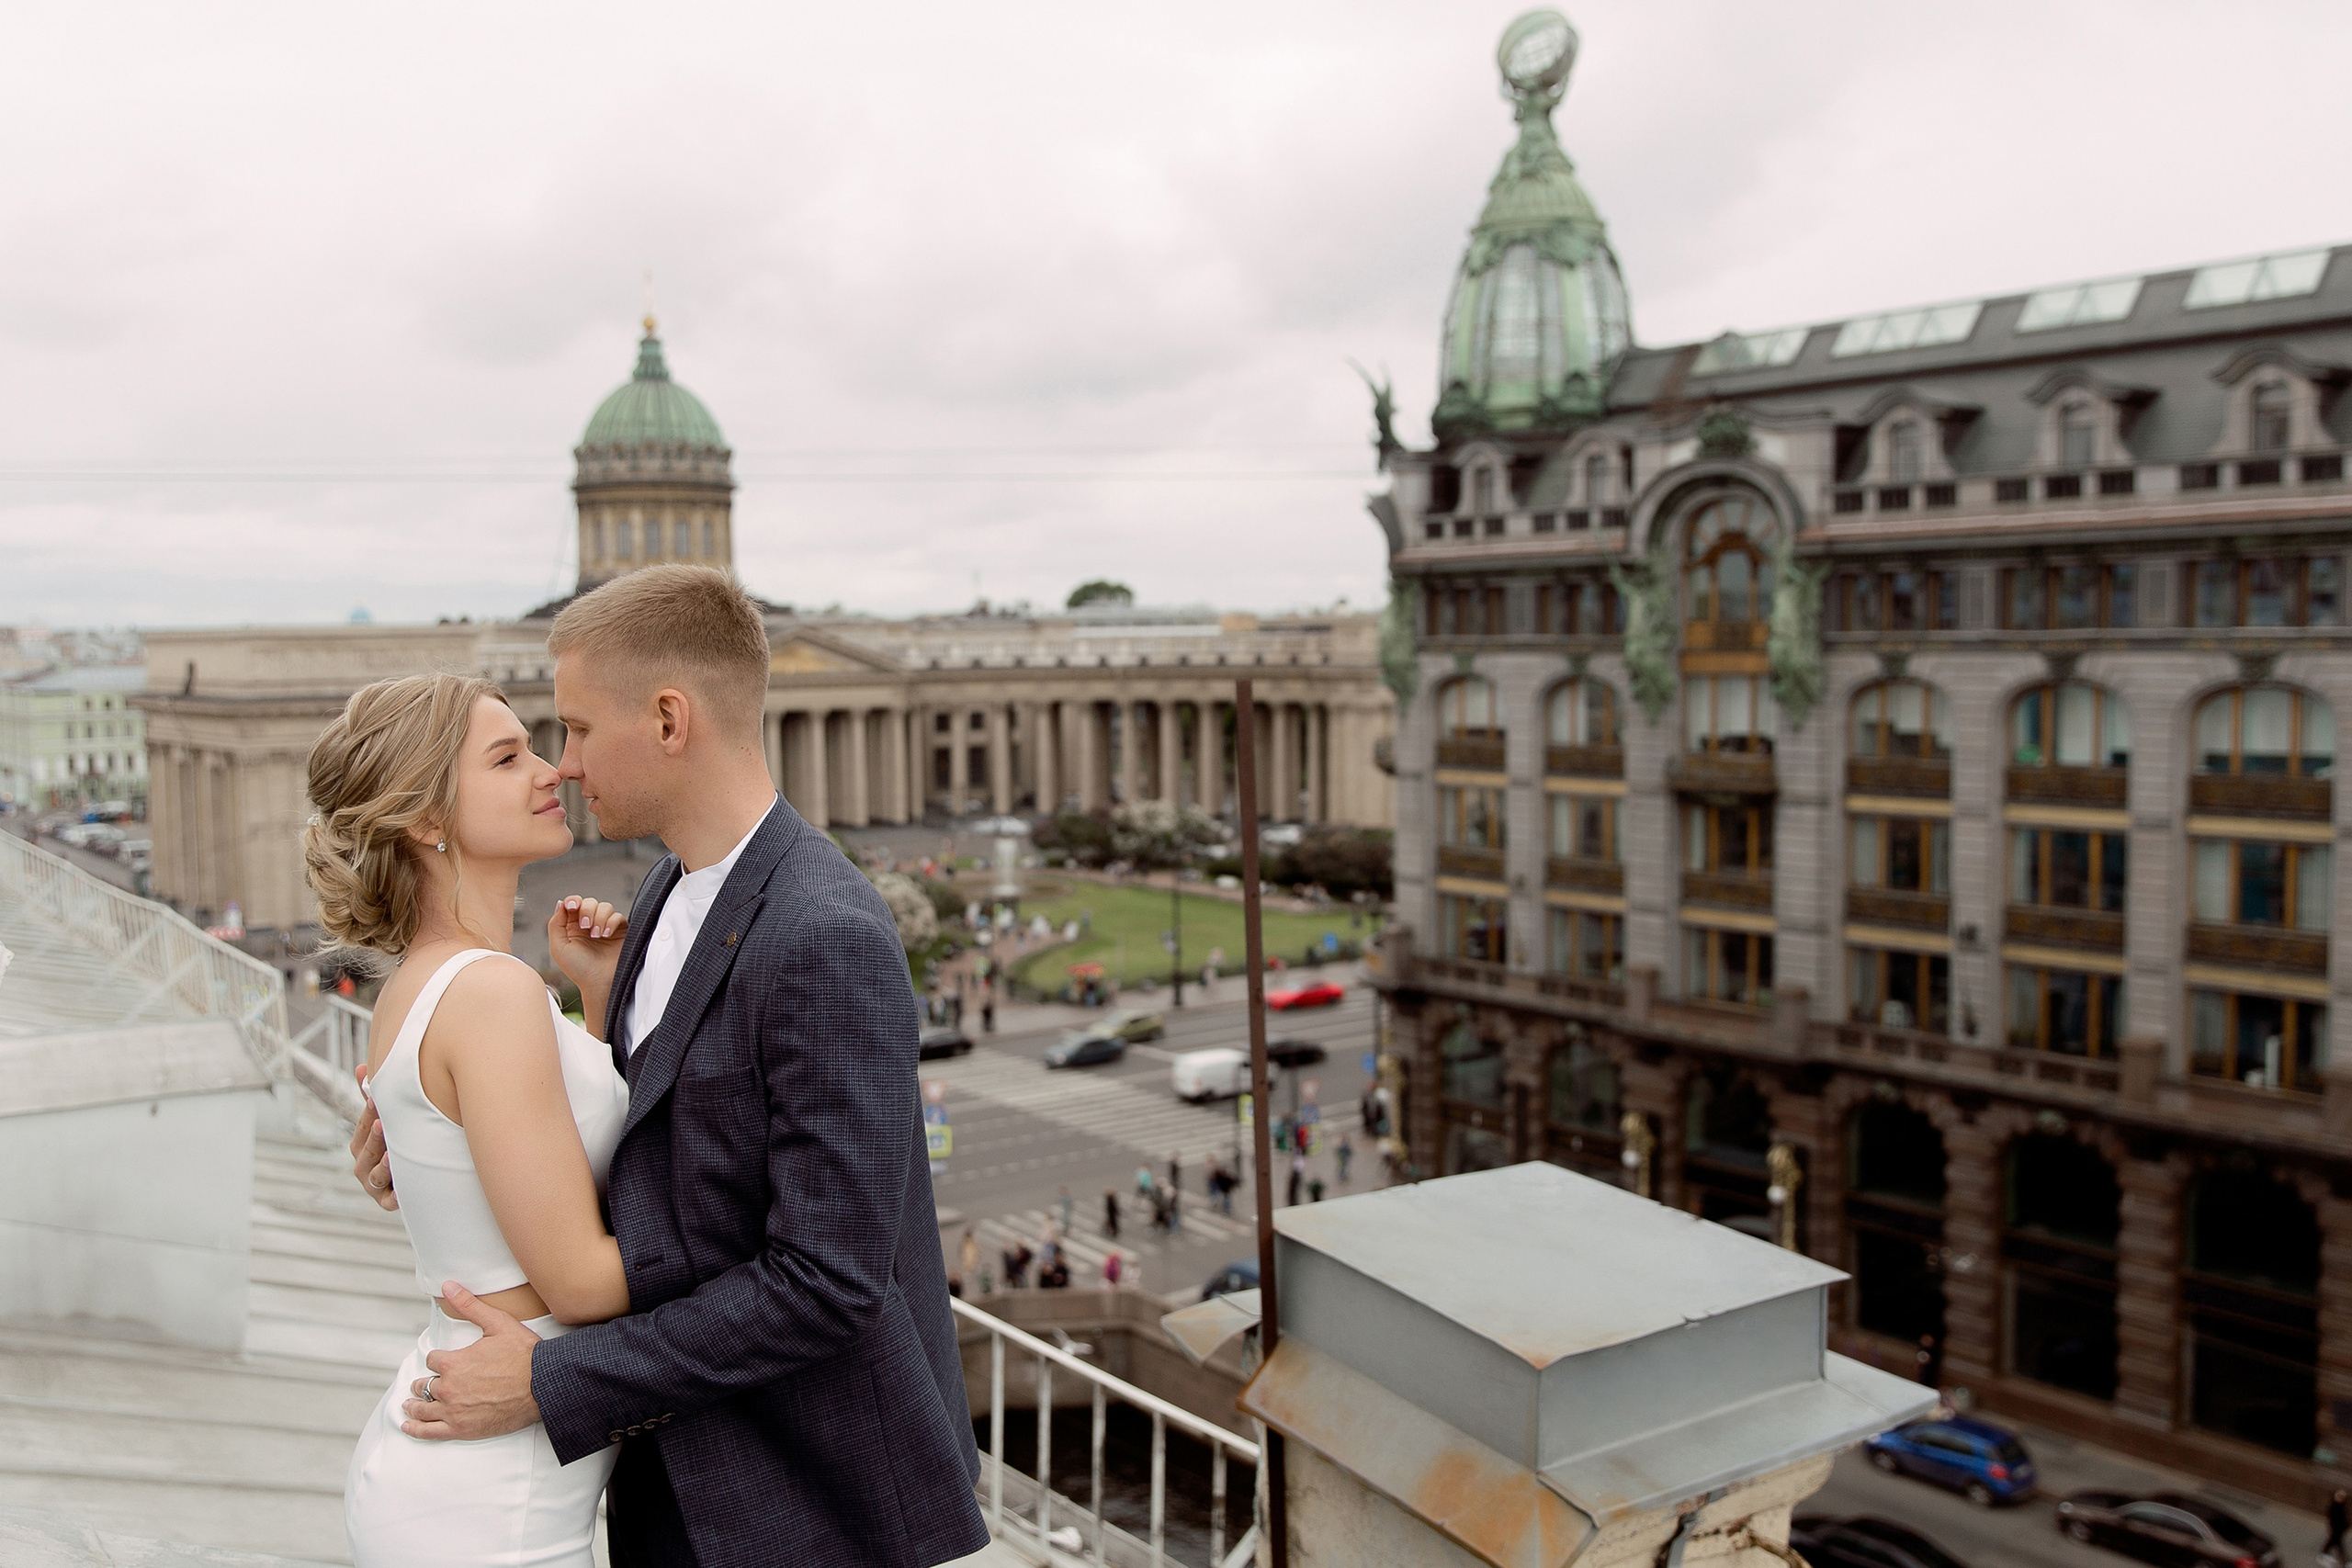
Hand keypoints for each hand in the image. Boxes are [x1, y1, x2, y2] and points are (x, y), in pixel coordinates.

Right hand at [350, 1066, 395, 1210]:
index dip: (370, 1113)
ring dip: (383, 1166)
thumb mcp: (385, 1121)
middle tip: (383, 1124)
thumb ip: (373, 1098)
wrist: (414, 1177)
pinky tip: (402, 1191)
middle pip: (367, 1150)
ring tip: (392, 1156)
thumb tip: (362, 1067)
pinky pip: (389, 1201)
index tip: (378, 1098)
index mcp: (361, 1143)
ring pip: (375, 1175)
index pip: (363, 1126)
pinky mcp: (386, 1201)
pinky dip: (395, 1197)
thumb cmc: (396, 1142)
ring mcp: (374, 1184)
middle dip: (375, 1137)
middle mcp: (363, 1164)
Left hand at [402, 1283, 542, 1440]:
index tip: (445, 1362)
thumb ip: (469, 1306)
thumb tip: (448, 1286)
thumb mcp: (498, 1323)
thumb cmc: (524, 1354)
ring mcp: (454, 1411)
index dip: (439, 1360)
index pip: (432, 1360)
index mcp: (453, 1362)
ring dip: (414, 1405)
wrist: (543, 1384)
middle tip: (424, 1384)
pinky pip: (429, 1431)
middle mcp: (449, 1388)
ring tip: (410, 1404)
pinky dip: (415, 1428)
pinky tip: (408, 1425)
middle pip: (424, 1385)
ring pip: (422, 1408)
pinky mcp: (461, 1429)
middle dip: (424, 1383)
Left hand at [547, 895, 627, 994]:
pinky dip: (611, 923)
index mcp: (572, 927)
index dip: (573, 901)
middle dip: (587, 910)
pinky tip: (606, 935)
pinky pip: (617, 916)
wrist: (600, 982)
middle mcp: (589, 925)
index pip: (573, 904)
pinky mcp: (620, 931)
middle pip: (589, 902)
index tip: (572, 907)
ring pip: (605, 906)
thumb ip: (555, 924)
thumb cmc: (578, 969)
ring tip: (596, 935)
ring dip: (599, 918)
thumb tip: (561, 903)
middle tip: (585, 926)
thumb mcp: (558, 947)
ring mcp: (605, 927)